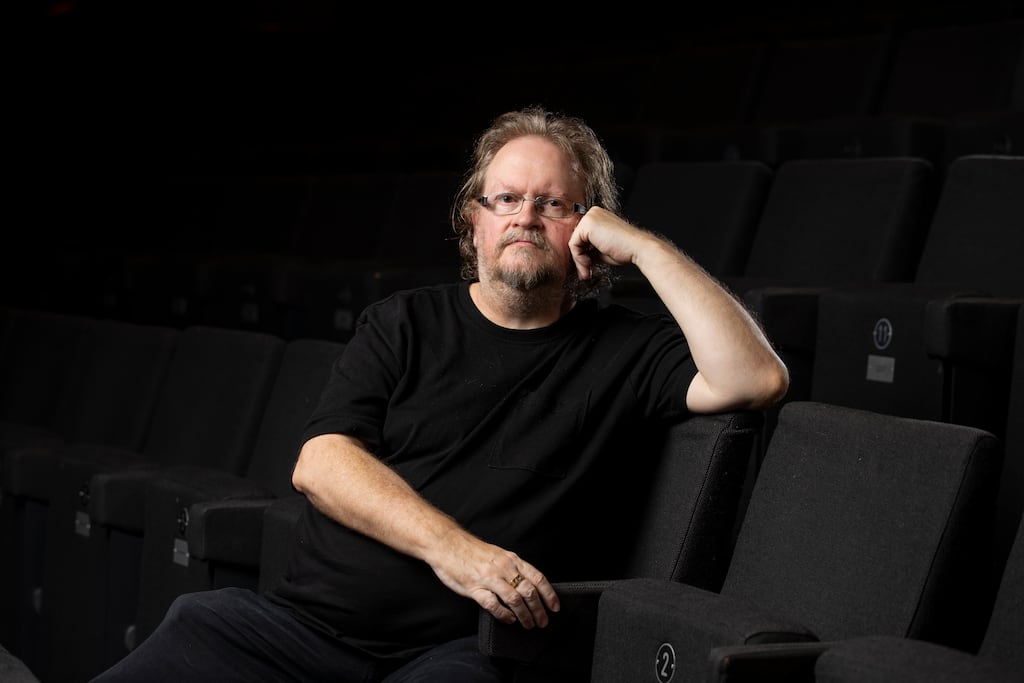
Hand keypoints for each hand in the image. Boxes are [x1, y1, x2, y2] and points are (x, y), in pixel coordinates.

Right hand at [430, 537, 559, 628]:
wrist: (447, 544)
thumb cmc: (471, 551)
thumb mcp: (498, 554)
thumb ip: (512, 568)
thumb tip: (528, 585)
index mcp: (511, 559)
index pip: (537, 577)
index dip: (549, 594)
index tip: (555, 606)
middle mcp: (503, 568)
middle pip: (529, 592)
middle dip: (539, 610)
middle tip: (543, 622)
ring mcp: (489, 578)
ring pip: (515, 600)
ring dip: (525, 615)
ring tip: (529, 624)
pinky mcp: (474, 588)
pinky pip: (494, 605)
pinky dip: (504, 615)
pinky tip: (509, 620)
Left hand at [568, 206, 651, 279]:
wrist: (637, 248)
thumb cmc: (625, 249)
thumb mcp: (601, 250)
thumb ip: (589, 250)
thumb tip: (580, 257)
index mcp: (598, 216)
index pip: (582, 236)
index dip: (582, 253)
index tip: (587, 266)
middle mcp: (593, 213)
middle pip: (576, 238)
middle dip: (579, 258)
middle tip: (585, 271)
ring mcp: (590, 217)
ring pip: (574, 242)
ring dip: (579, 260)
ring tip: (587, 270)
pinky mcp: (587, 224)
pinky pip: (573, 244)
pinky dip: (578, 257)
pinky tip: (588, 263)